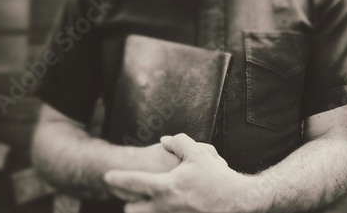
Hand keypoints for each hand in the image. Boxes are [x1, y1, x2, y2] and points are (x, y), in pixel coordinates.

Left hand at [104, 134, 252, 212]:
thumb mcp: (199, 154)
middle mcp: (165, 207)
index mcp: (166, 187)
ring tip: (149, 201)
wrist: (240, 202)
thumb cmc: (219, 178)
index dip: (117, 178)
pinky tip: (170, 206)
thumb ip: (179, 143)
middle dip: (127, 203)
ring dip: (144, 210)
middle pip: (131, 211)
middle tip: (131, 196)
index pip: (133, 183)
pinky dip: (160, 212)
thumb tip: (165, 140)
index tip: (107, 176)